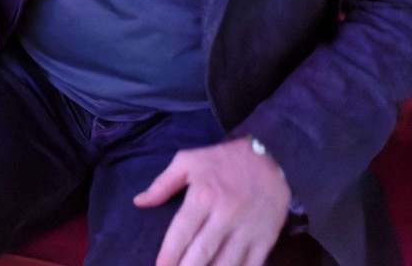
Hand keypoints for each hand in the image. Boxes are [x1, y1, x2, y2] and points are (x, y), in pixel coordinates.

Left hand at [133, 138, 291, 265]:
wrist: (272, 157)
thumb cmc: (223, 160)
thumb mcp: (187, 161)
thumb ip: (162, 184)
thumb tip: (139, 202)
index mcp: (202, 197)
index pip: (181, 233)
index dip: (168, 255)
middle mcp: (225, 216)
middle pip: (202, 253)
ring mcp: (248, 230)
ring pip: (226, 263)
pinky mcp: (266, 239)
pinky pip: (251, 265)